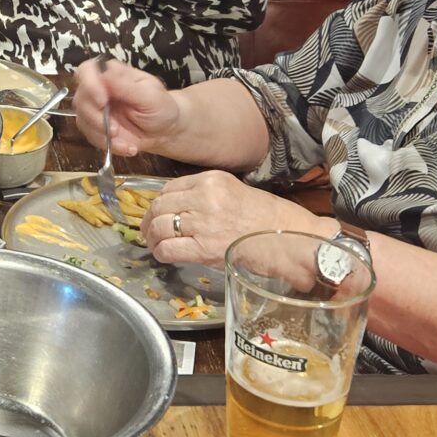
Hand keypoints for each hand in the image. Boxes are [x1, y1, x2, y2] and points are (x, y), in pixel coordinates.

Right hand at [71, 57, 180, 157]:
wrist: (166, 131)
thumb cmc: (161, 107)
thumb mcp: (150, 96)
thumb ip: (127, 87)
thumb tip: (105, 75)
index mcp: (112, 74)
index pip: (87, 70)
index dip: (89, 84)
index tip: (102, 101)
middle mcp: (99, 89)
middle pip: (80, 98)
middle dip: (95, 117)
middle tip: (115, 130)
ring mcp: (95, 110)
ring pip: (82, 120)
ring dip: (102, 135)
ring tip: (127, 143)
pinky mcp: (95, 128)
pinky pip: (91, 137)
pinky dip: (109, 145)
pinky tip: (127, 147)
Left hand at [141, 170, 327, 266]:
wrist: (288, 238)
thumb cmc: (265, 218)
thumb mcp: (232, 193)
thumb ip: (203, 197)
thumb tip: (175, 210)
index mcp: (210, 180)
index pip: (169, 188)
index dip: (158, 203)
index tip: (156, 214)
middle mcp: (204, 197)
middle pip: (160, 207)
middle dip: (149, 221)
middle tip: (148, 232)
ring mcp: (203, 222)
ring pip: (159, 227)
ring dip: (152, 238)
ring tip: (155, 245)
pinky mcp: (204, 247)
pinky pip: (168, 249)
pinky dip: (161, 254)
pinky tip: (165, 256)